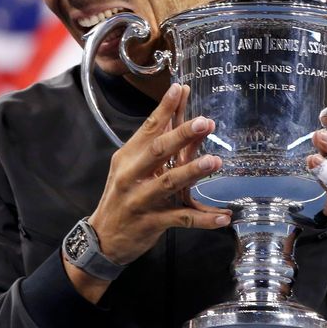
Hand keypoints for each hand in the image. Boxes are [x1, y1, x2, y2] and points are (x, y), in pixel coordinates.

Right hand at [88, 83, 230, 265]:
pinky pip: (181, 218)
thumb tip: (182, 120)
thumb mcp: (132, 168)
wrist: (103, 238)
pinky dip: (203, 219)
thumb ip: (155, 147)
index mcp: (128, 157)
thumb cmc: (123, 196)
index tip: (180, 89)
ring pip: (169, 182)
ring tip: (215, 161)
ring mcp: (141, 199)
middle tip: (205, 122)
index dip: (164, 108)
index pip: (147, 128)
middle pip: (157, 150)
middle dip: (182, 135)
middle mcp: (132, 175)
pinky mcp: (152, 223)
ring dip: (193, 171)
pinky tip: (223, 217)